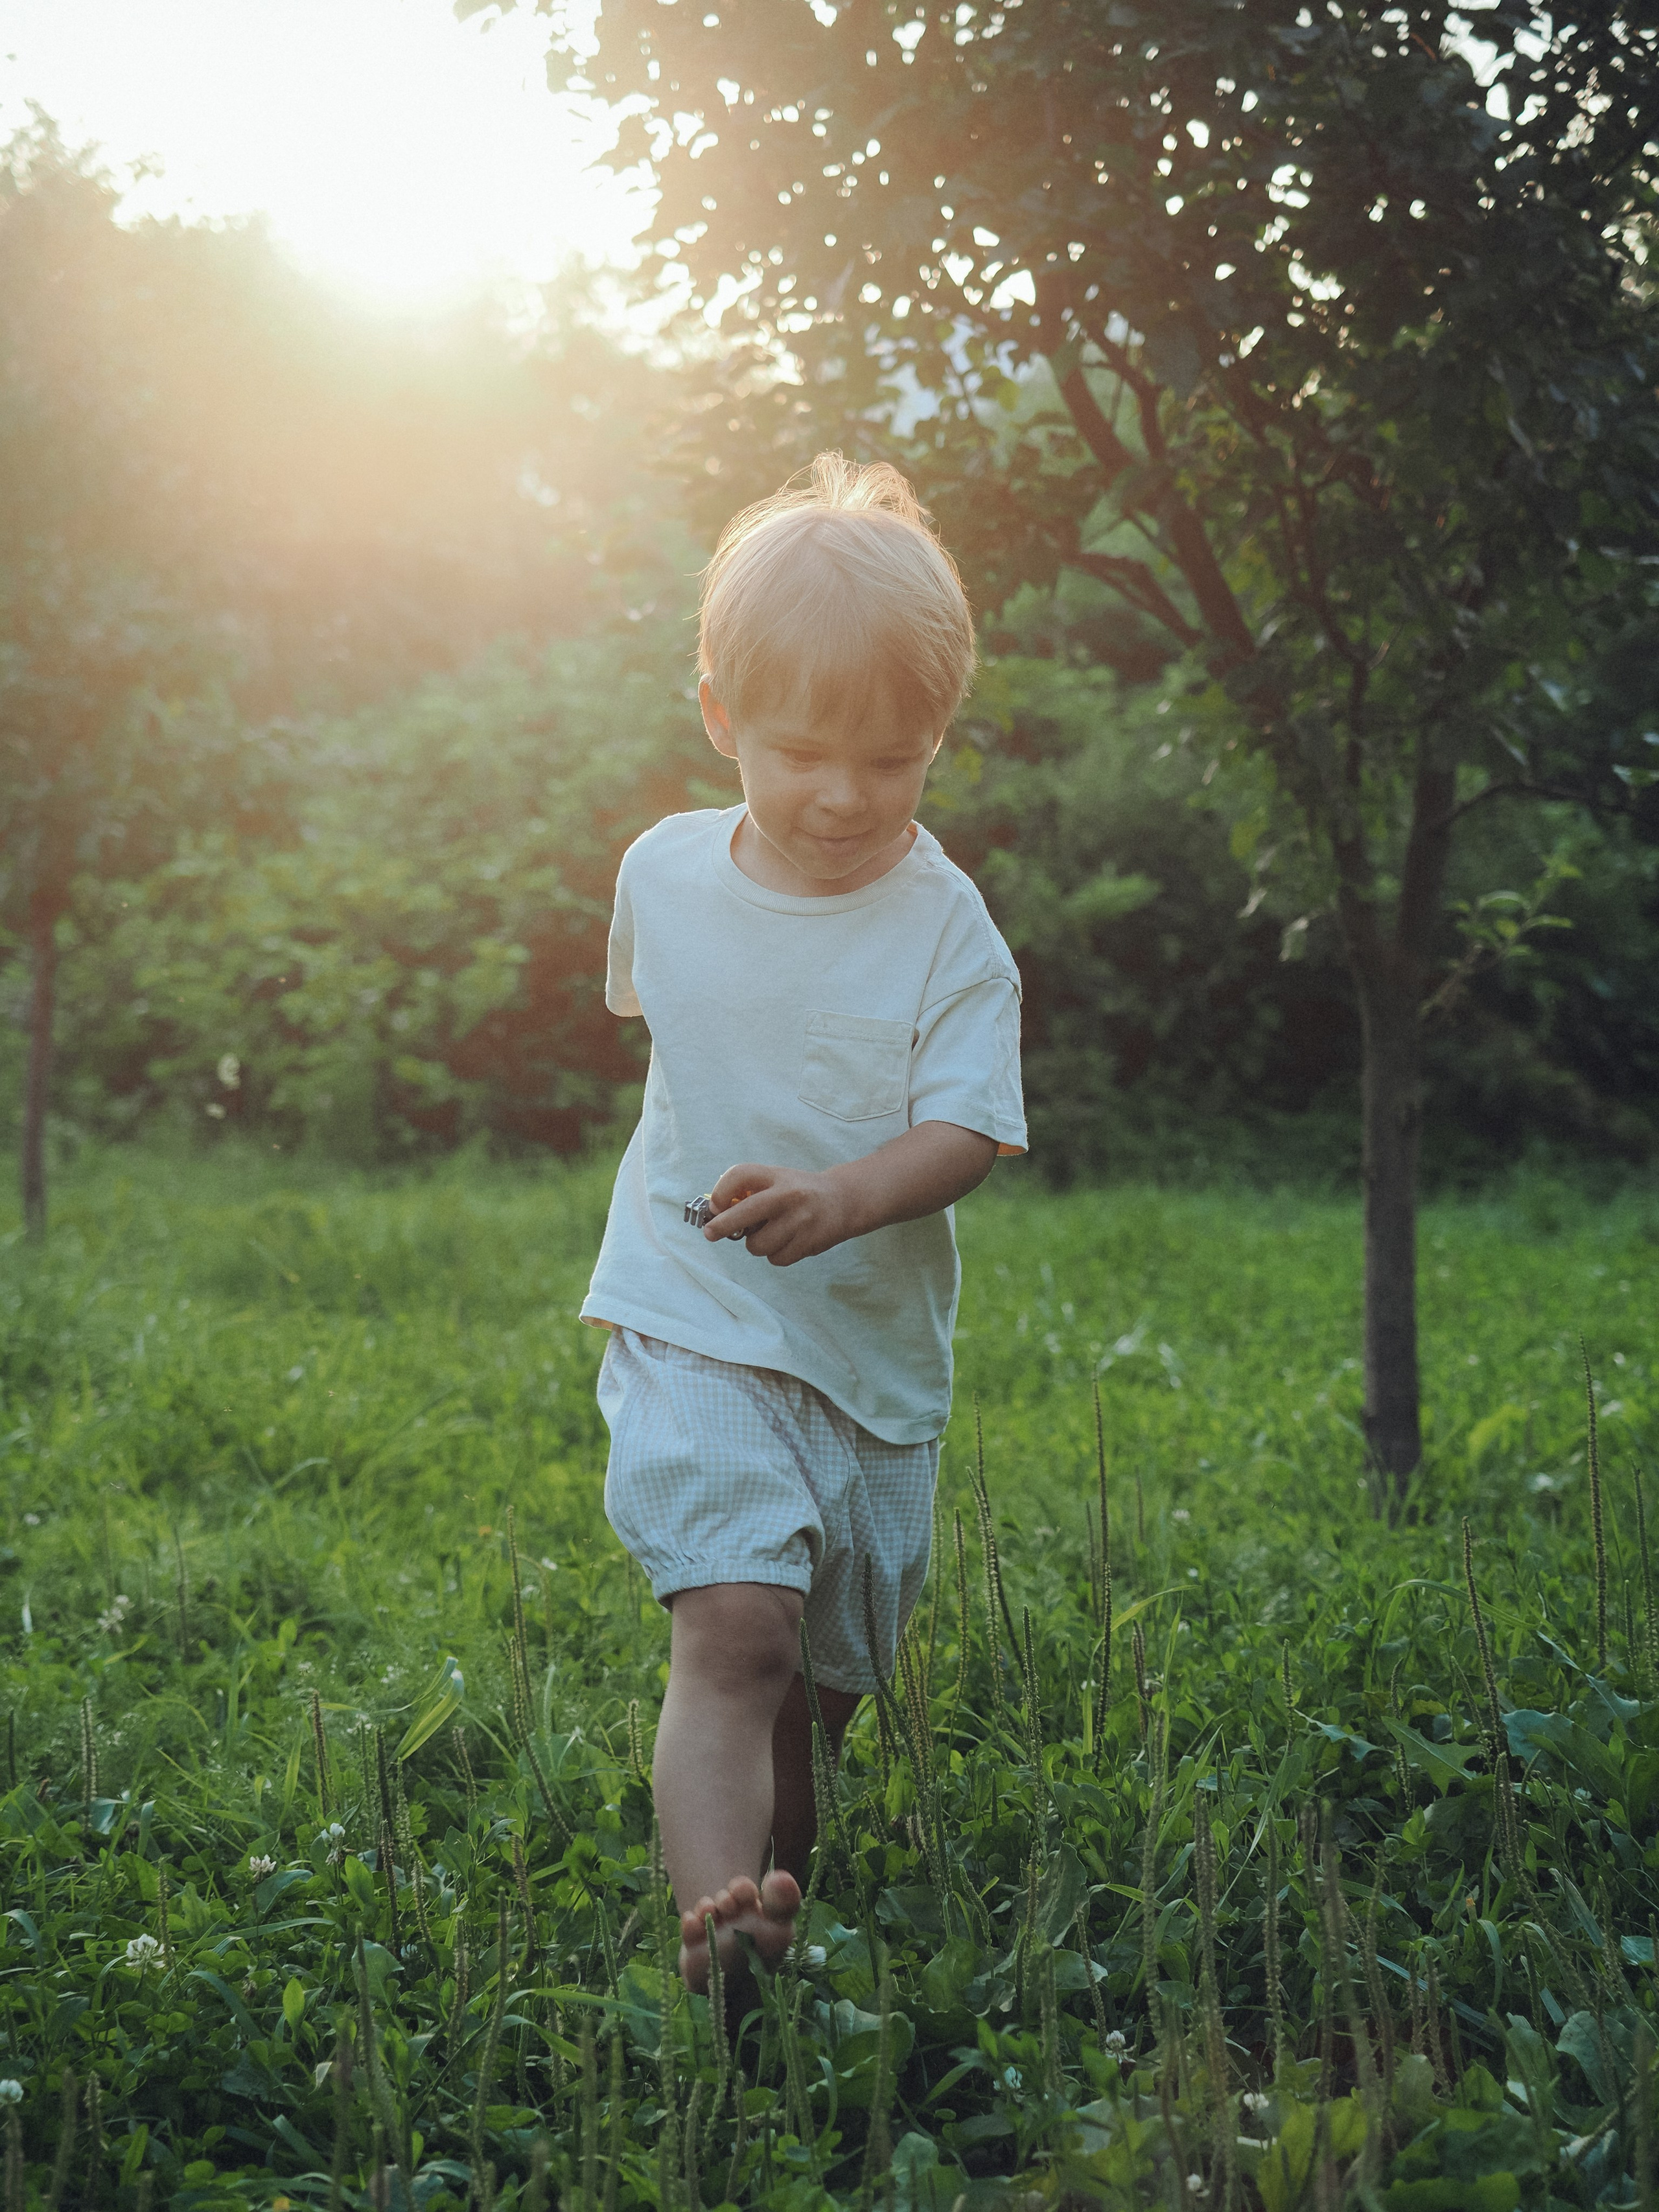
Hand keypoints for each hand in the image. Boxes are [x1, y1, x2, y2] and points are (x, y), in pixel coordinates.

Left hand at [701, 1161, 856, 1266]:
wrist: (844, 1200)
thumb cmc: (799, 1192)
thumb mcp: (776, 1180)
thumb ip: (750, 1192)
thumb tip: (718, 1214)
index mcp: (776, 1175)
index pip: (740, 1175)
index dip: (721, 1192)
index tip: (716, 1206)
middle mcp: (788, 1195)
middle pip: (744, 1213)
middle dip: (721, 1226)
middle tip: (710, 1234)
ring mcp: (800, 1220)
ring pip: (757, 1245)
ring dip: (757, 1244)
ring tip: (772, 1233)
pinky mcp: (809, 1242)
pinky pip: (775, 1258)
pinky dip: (775, 1254)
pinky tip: (787, 1241)